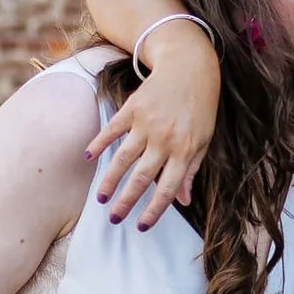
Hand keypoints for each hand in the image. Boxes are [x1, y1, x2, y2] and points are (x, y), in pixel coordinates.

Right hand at [85, 31, 217, 231]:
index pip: (168, 189)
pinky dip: (99, 143)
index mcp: (185, 150)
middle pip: (141, 178)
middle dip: (126, 202)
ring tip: (100, 198)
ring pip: (123, 159)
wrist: (189, 66)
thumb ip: (191, 171)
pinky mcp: (132, 108)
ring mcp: (146, 124)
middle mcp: (165, 140)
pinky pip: (112, 130)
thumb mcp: (203, 140)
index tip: (141, 226)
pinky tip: (89, 156)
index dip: (154, 210)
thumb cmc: (200, 107)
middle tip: (114, 219)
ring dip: (110, 180)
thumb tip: (183, 201)